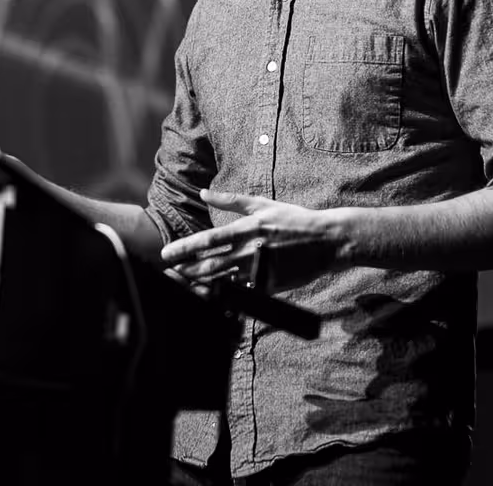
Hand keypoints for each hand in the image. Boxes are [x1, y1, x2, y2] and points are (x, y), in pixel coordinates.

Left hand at [160, 189, 343, 292]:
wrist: (326, 241)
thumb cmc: (293, 219)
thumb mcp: (262, 204)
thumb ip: (231, 200)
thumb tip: (204, 193)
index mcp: (246, 229)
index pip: (207, 241)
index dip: (184, 249)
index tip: (166, 255)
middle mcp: (250, 251)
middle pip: (210, 266)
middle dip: (186, 272)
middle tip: (169, 275)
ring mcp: (260, 271)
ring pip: (223, 283)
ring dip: (202, 286)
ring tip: (184, 287)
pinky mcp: (270, 286)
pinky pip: (244, 295)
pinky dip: (227, 297)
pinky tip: (213, 298)